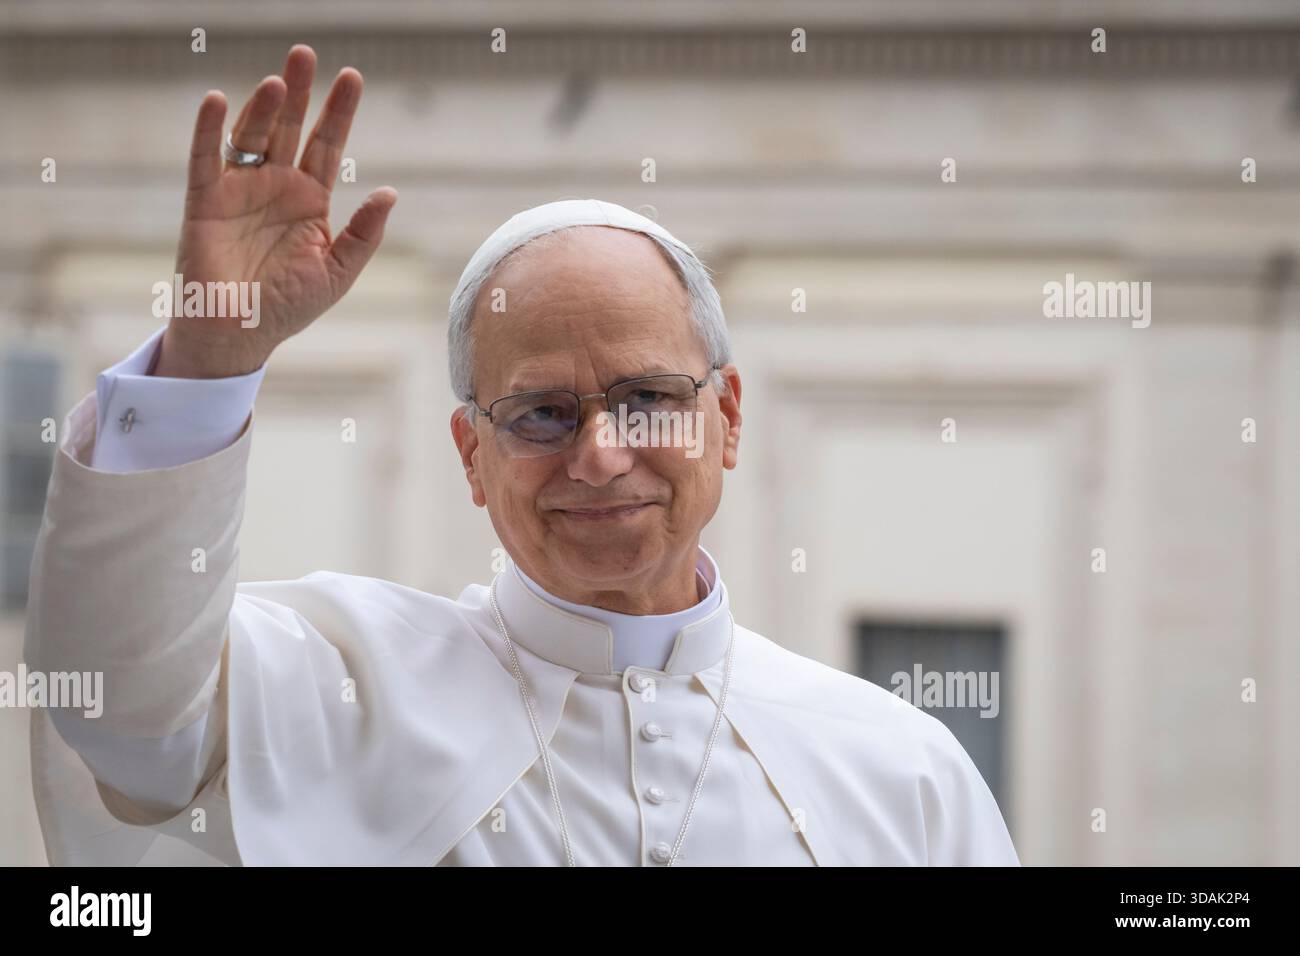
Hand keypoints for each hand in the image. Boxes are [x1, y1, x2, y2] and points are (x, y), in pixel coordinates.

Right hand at [155, 44, 396, 377]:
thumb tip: (390, 192)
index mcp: (310, 200)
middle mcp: (275, 186)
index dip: (338, 113)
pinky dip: (209, 129)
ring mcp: (239, 190)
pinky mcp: (205, 201)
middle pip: (289, 128)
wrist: (240, 335)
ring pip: (252, 137)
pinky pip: (205, 158)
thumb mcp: (337, 271)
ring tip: (277, 82)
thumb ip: (363, 234)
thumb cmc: (289, 306)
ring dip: (263, 108)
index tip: (352, 78)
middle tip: (305, 54)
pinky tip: (219, 101)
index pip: (327, 146)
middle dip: (299, 92)